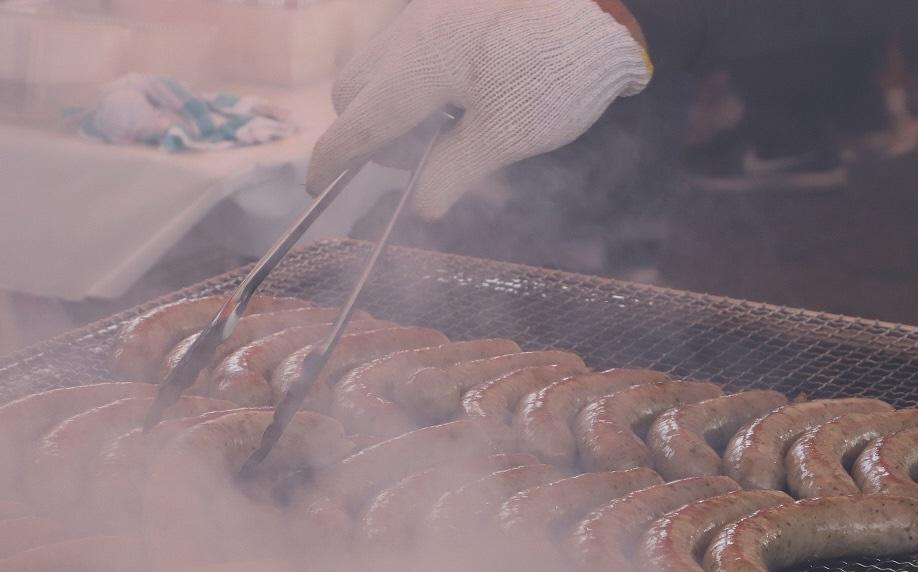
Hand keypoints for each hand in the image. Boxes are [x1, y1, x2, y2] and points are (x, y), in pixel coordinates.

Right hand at [307, 0, 651, 219]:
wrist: (601, 1)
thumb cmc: (558, 67)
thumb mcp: (508, 133)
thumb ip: (455, 171)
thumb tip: (423, 205)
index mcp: (416, 69)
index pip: (354, 126)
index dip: (331, 163)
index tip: (316, 187)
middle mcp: (409, 34)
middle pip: (351, 93)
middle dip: (366, 133)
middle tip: (418, 159)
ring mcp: (426, 13)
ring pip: (377, 66)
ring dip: (391, 105)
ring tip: (449, 124)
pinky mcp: (447, 5)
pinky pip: (407, 47)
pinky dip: (415, 79)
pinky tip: (463, 92)